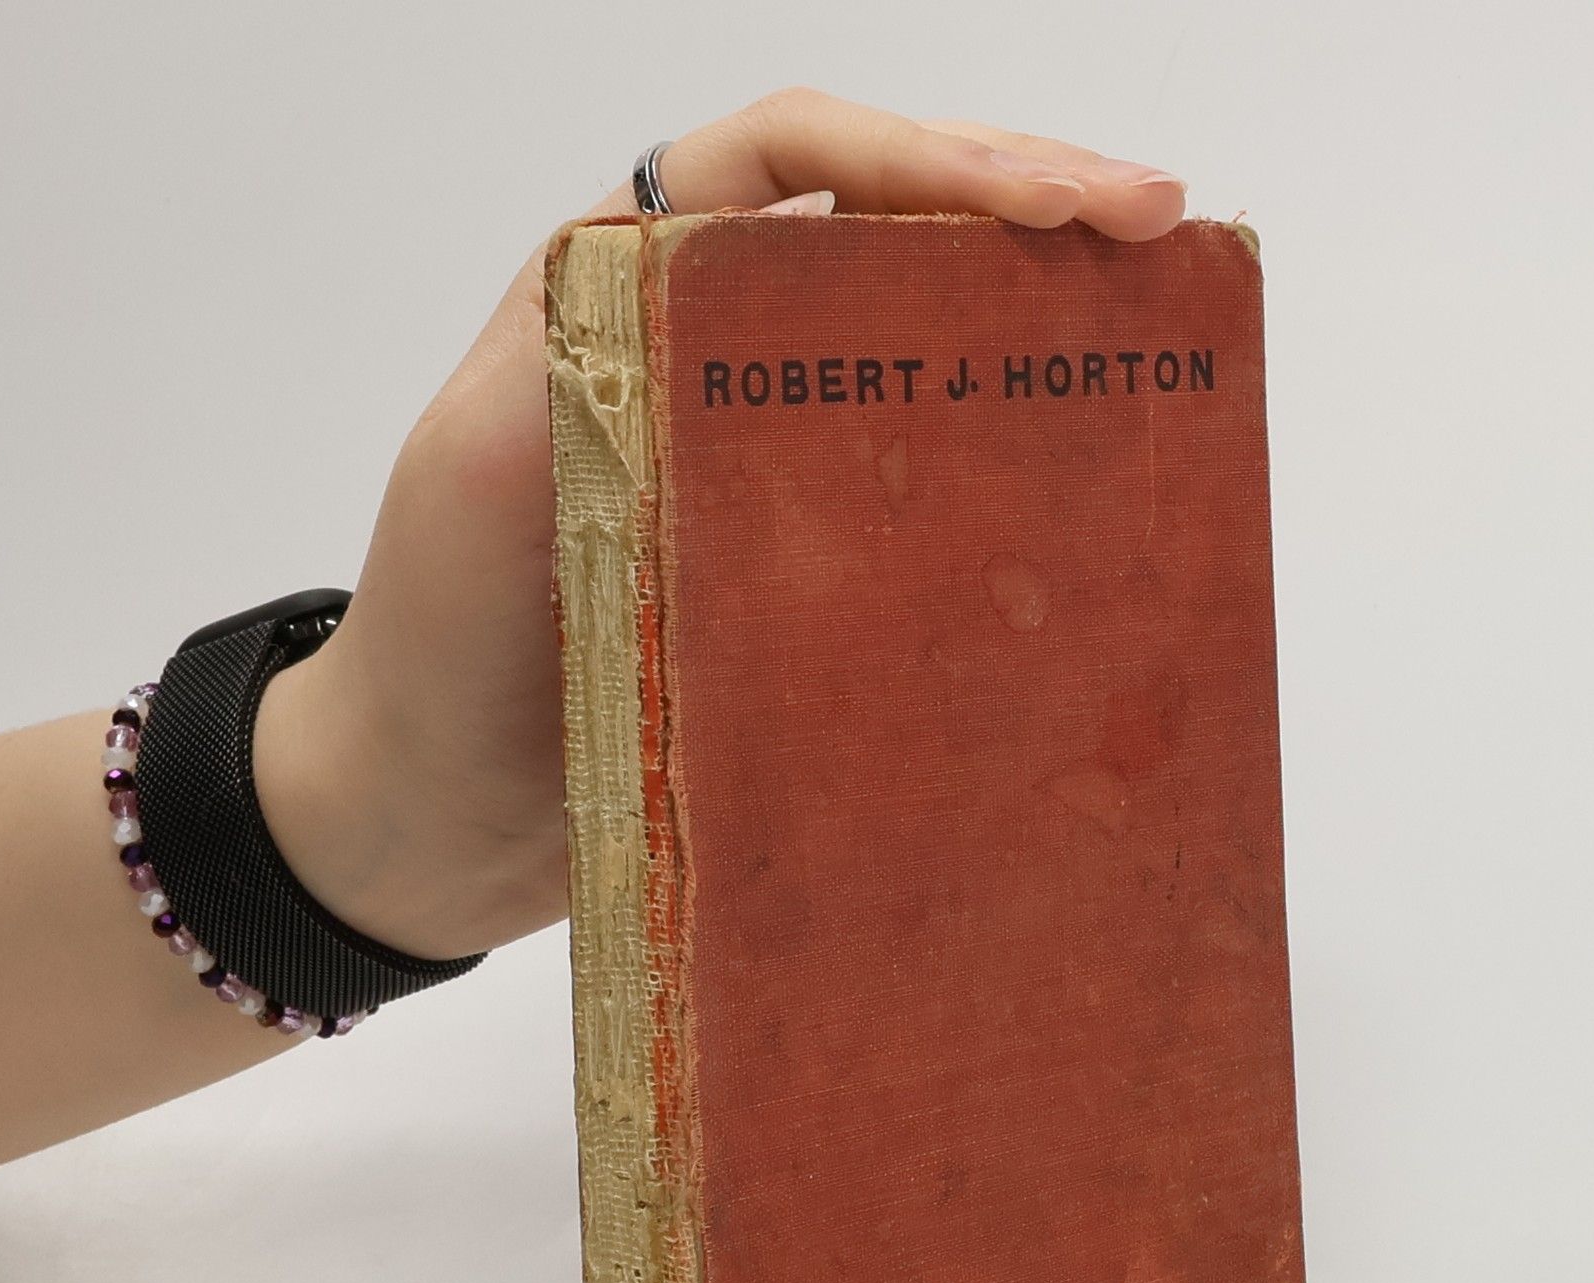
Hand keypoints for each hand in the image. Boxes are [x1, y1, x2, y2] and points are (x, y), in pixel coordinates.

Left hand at [255, 89, 1187, 960]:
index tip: (1058, 205)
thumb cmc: (436, 647)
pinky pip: (915, 487)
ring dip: (1036, 318)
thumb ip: (590, 371)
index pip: (794, 163)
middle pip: (886, 228)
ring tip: (1158, 323)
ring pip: (918, 344)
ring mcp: (765, 457)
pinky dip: (1003, 468)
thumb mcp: (482, 477)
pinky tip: (1087, 482)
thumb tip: (735, 308)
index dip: (932, 159)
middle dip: (1028, 205)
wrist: (431, 813)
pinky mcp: (798, 562)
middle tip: (1162, 231)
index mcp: (627, 287)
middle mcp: (711, 351)